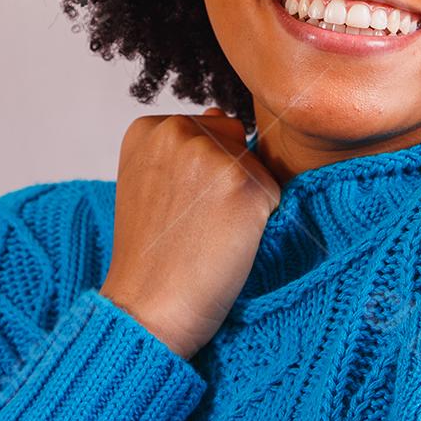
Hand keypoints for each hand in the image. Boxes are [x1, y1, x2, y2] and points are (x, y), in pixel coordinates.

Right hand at [100, 105, 280, 357]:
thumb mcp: (149, 184)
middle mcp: (176, 129)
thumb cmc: (151, 255)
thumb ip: (182, 144)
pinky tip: (226, 242)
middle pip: (233, 139)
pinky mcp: (244, 182)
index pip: (205, 130)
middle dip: (224, 178)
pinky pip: (273, 191)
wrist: (147, 308)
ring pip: (255, 165)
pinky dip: (260, 220)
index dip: (198, 175)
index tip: (174, 207)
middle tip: (193, 223)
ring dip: (244, 199)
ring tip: (207, 232)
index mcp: (147, 126)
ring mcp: (210, 154)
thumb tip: (220, 113)